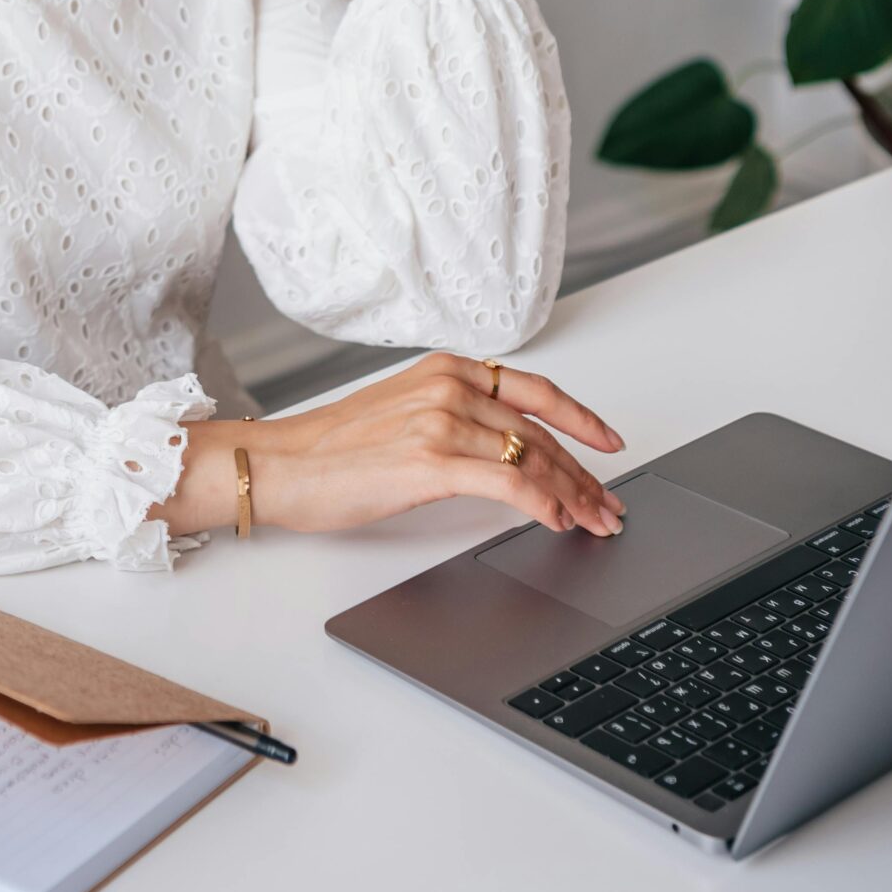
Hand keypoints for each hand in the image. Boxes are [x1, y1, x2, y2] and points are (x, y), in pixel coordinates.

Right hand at [153, 352, 626, 540]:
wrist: (281, 464)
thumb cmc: (331, 448)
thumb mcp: (403, 412)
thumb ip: (454, 417)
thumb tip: (508, 452)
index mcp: (445, 369)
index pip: (535, 391)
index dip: (582, 418)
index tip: (610, 442)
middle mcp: (449, 387)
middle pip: (542, 431)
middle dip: (585, 474)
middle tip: (609, 504)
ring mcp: (441, 421)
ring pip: (532, 458)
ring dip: (573, 495)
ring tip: (593, 522)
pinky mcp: (431, 460)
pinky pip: (507, 484)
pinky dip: (541, 504)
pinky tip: (556, 521)